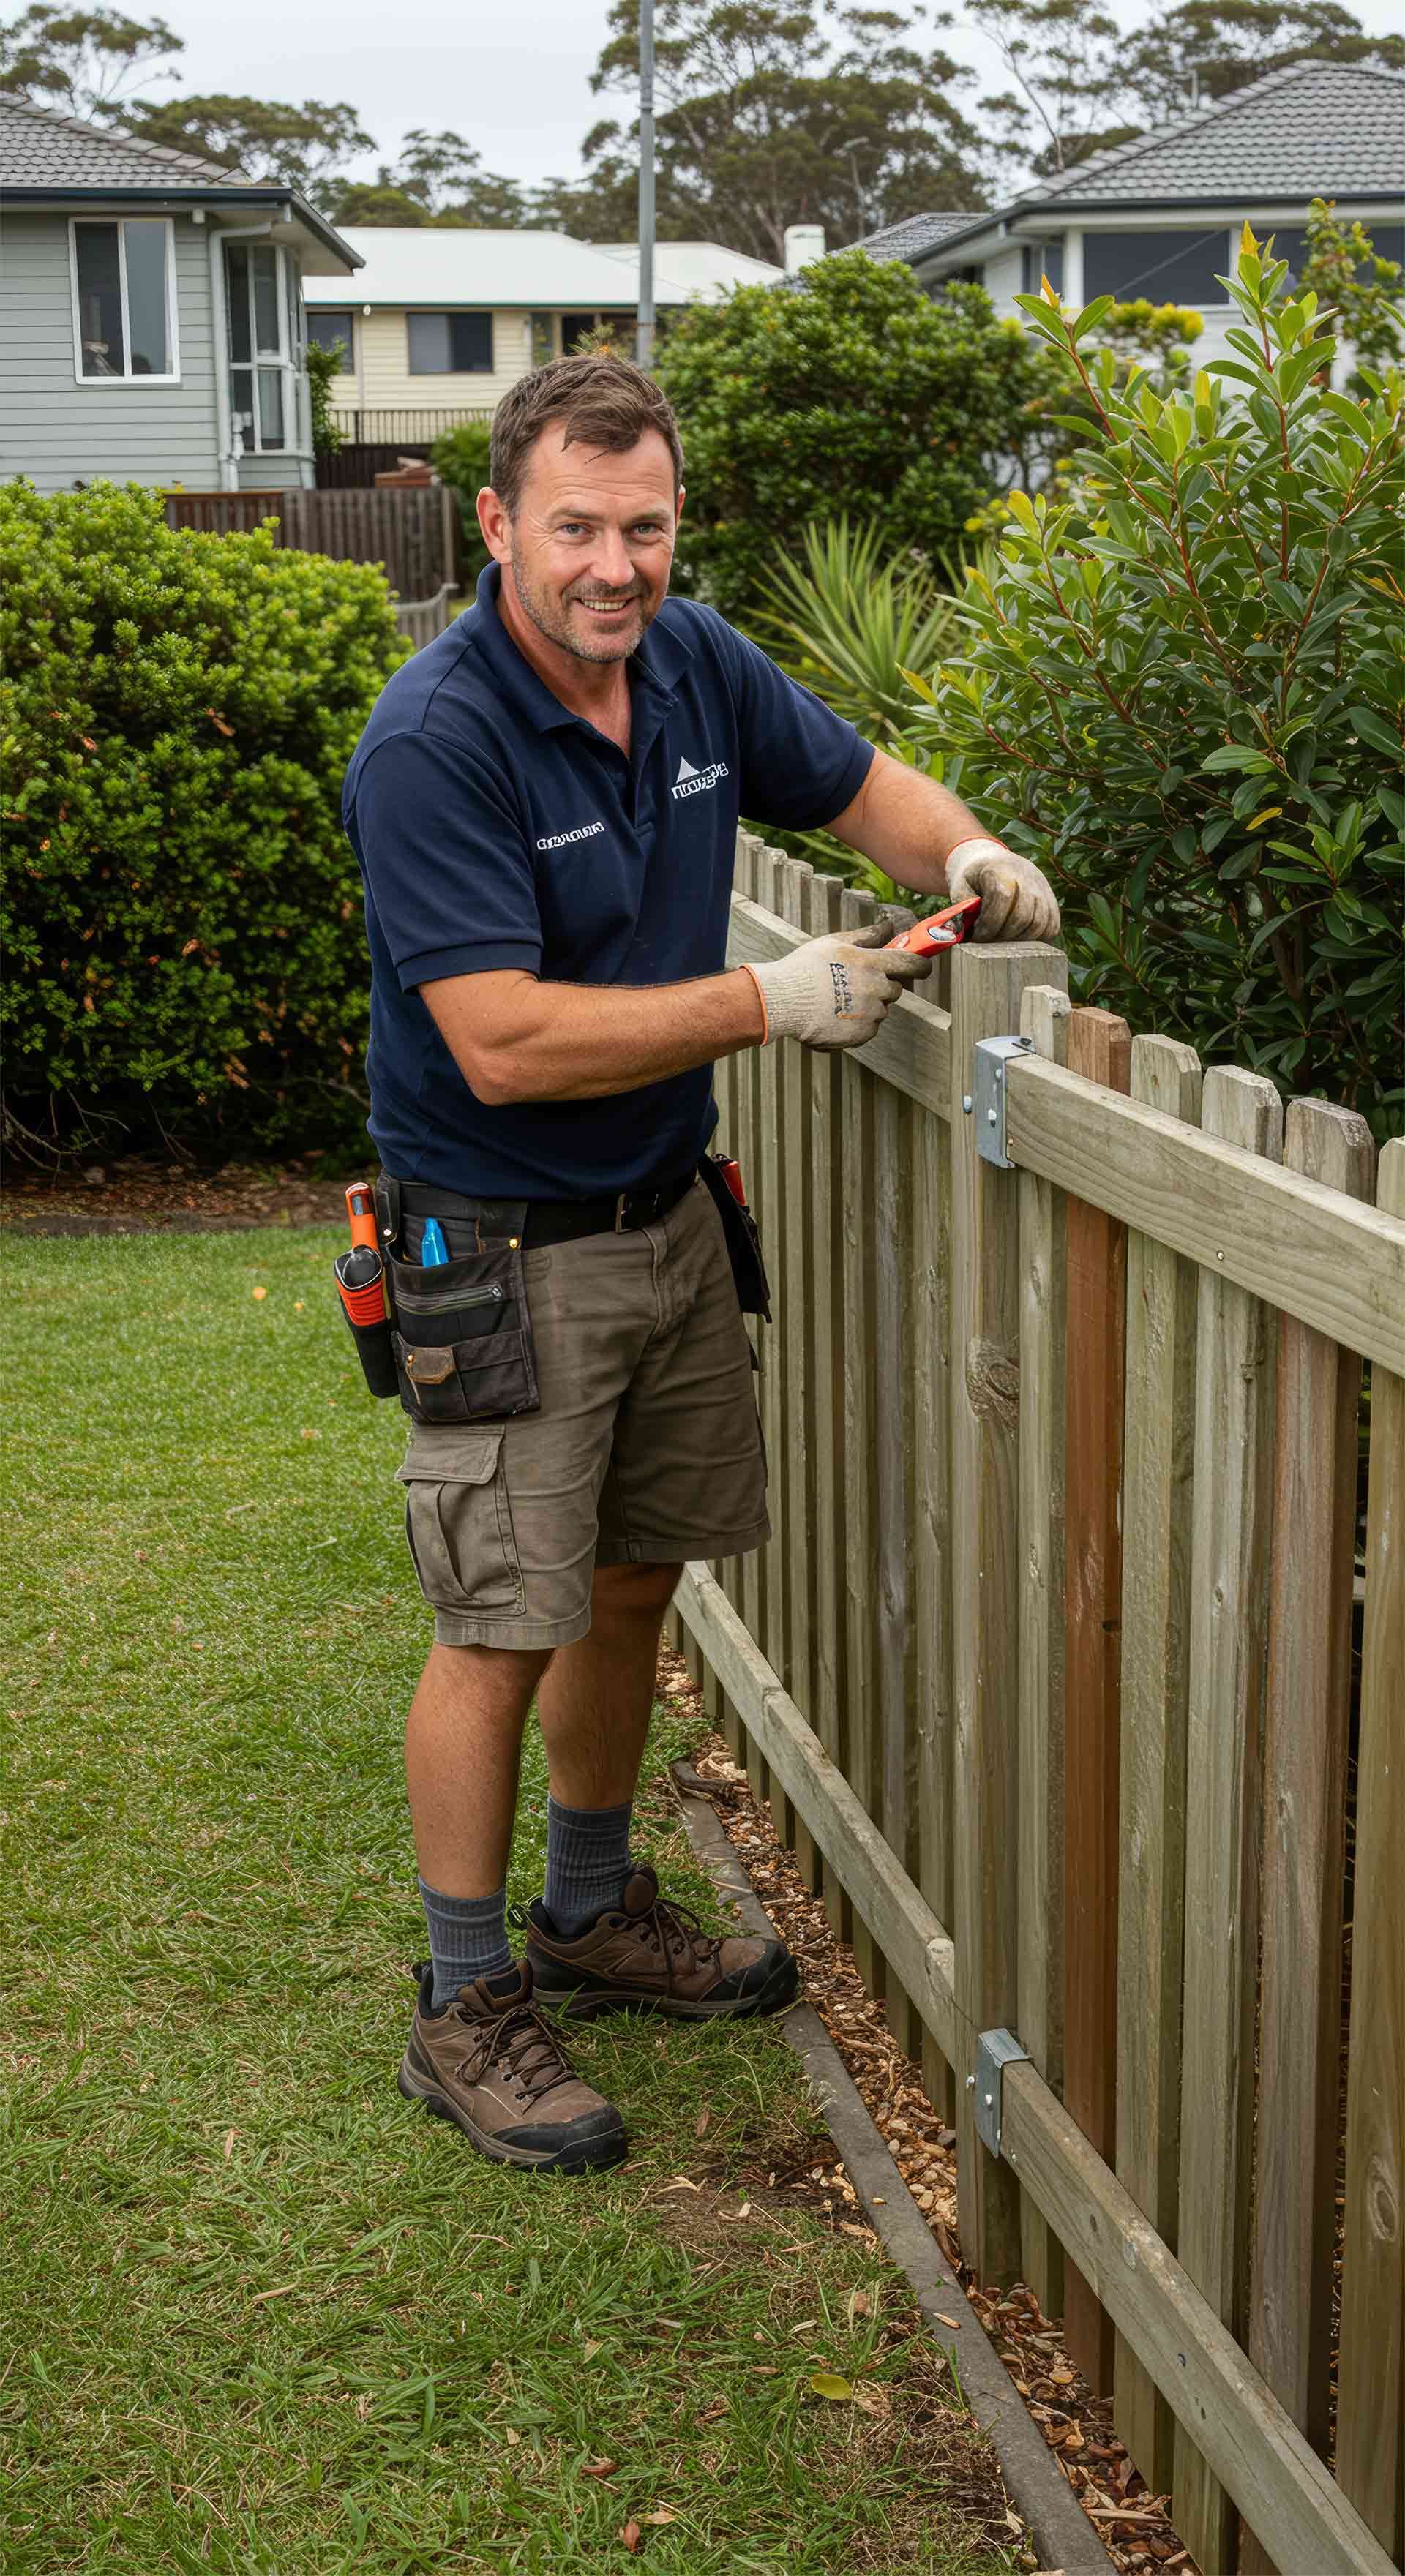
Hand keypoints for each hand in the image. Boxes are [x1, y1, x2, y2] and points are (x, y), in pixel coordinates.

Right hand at [743, 921, 932, 1050]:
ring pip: (880, 1010)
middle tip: (856, 984)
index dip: (921, 966)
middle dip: (882, 986)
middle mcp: (876, 988)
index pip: (912, 964)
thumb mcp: (835, 943)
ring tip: (837, 1001)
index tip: (922, 968)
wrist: (783, 1001)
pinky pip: (868, 1029)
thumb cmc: (806, 967)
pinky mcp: (862, 1034)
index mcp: (872, 963)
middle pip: (895, 989)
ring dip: (867, 1006)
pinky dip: (857, 1024)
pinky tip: (834, 1015)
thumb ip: (867, 936)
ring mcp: (870, 1013)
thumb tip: (888, 925)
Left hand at [946, 837, 1059, 942]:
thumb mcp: (960, 887)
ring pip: (1040, 924)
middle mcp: (1027, 876)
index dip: (989, 924)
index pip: (1002, 898)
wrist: (994, 862)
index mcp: (1001, 869)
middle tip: (990, 944)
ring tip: (1003, 944)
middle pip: (1023, 915)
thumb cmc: (974, 880)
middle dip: (1004, 936)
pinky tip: (1019, 941)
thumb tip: (967, 933)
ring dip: (1020, 941)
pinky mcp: (1052, 901)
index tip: (977, 936)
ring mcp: (1043, 888)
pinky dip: (1037, 940)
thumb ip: (963, 908)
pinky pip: (1051, 927)